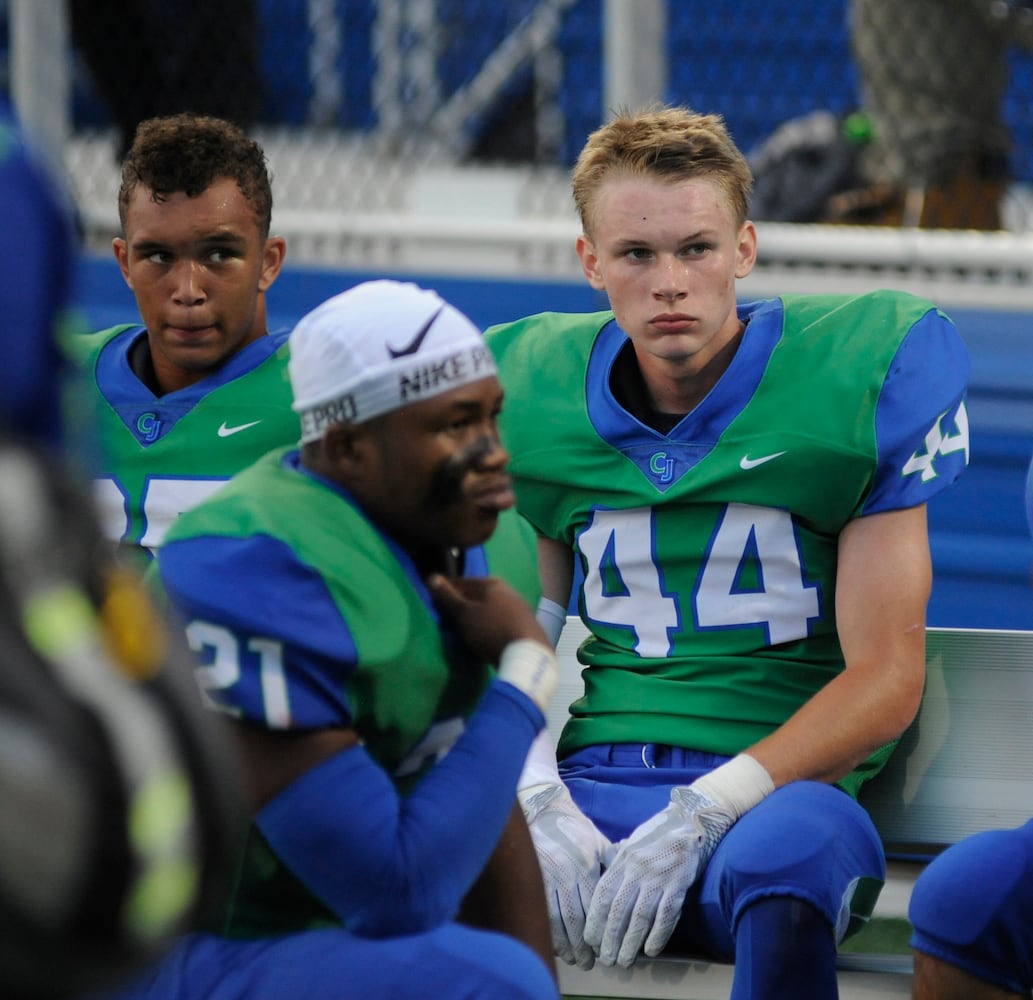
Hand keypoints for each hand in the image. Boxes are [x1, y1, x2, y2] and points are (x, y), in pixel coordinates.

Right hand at [428, 574, 547, 664]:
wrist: (528, 655)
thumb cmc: (491, 630)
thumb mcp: (464, 614)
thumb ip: (448, 597)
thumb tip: (432, 577)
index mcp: (493, 584)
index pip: (462, 582)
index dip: (446, 591)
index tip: (433, 601)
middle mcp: (509, 592)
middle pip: (478, 596)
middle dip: (462, 604)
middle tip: (446, 617)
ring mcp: (519, 610)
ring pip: (490, 610)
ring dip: (476, 618)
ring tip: (461, 630)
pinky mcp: (525, 628)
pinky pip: (499, 624)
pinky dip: (488, 628)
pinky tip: (482, 639)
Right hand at [519, 782, 612, 969]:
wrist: (544, 809)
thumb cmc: (576, 827)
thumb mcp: (599, 842)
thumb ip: (613, 864)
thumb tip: (631, 882)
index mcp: (586, 866)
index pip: (595, 908)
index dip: (601, 931)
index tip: (606, 946)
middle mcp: (566, 875)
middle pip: (576, 920)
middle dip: (584, 946)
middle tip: (591, 963)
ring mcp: (547, 878)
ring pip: (557, 921)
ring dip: (566, 945)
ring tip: (575, 959)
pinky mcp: (533, 879)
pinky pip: (542, 912)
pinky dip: (550, 932)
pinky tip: (557, 944)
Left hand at [583, 785, 735, 966]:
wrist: (687, 820)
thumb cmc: (655, 834)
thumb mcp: (630, 843)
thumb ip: (617, 864)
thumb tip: (602, 886)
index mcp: (622, 859)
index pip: (603, 894)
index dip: (595, 919)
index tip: (589, 940)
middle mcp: (637, 869)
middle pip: (619, 910)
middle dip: (610, 938)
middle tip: (605, 960)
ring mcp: (658, 877)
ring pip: (640, 916)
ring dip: (631, 943)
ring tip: (624, 961)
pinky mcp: (678, 884)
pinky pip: (666, 914)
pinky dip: (658, 934)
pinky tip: (651, 950)